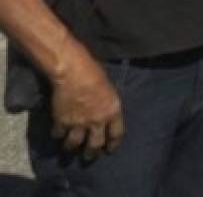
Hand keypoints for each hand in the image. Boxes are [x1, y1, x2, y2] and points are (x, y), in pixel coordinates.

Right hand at [49, 44, 123, 159]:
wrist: (74, 74)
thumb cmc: (96, 74)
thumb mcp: (110, 90)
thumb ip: (109, 106)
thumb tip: (107, 114)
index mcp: (112, 112)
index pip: (116, 134)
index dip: (113, 144)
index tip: (110, 149)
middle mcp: (96, 122)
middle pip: (95, 145)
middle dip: (92, 153)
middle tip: (89, 157)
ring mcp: (78, 124)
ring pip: (75, 144)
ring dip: (72, 147)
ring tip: (70, 149)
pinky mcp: (62, 122)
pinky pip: (59, 134)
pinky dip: (58, 135)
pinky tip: (57, 134)